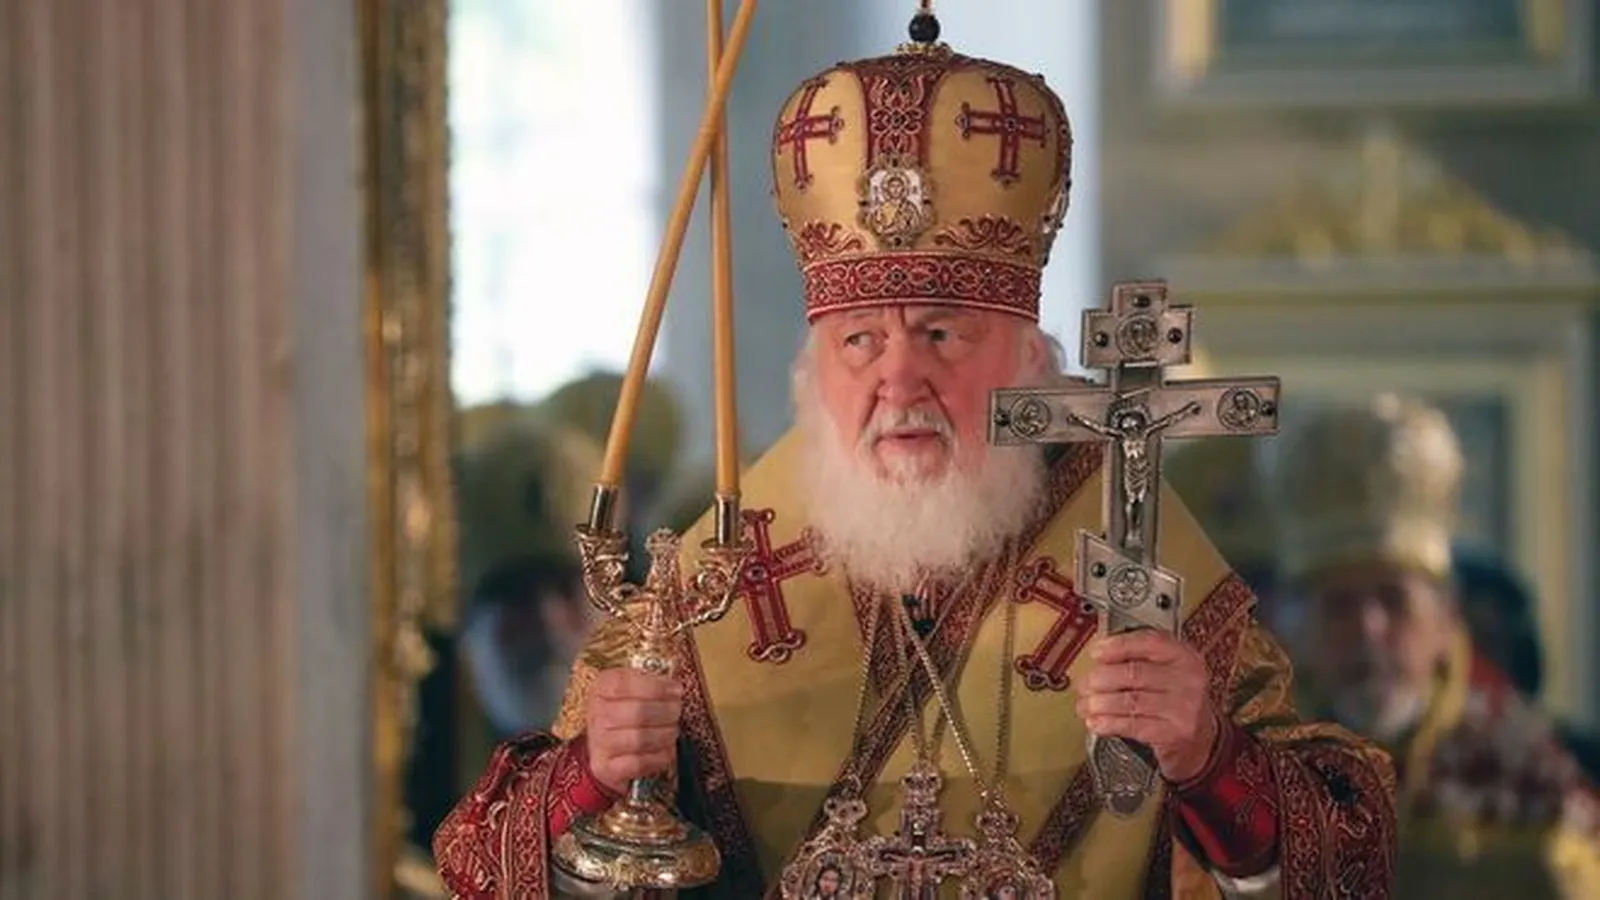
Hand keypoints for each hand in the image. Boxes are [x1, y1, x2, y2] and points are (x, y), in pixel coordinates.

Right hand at [586, 668, 682, 794]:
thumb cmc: (625, 712)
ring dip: (665, 735)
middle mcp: (596, 715)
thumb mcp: (633, 690)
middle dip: (666, 712)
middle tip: (677, 712)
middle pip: (637, 712)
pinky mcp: (605, 767)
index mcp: (601, 688)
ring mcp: (599, 743)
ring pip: (639, 739)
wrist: (607, 747)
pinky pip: (639, 763)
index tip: (676, 690)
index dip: (656, 687)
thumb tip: (675, 688)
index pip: (624, 684)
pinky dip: (659, 756)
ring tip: (673, 730)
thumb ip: (651, 684)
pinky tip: (667, 749)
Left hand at [1075, 630, 1221, 783]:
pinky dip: (1109, 722)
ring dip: (1100, 703)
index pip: (1150, 642)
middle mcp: (1189, 680)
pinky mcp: (1174, 733)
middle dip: (1101, 679)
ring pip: (1131, 700)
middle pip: (1134, 673)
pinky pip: (1133, 724)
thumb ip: (1138, 658)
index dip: (1119, 645)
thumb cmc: (1174, 699)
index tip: (1096, 652)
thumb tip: (1099, 654)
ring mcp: (1184, 708)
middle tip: (1085, 684)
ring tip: (1085, 705)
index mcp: (1185, 657)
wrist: (1199, 739)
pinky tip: (1096, 722)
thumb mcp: (1166, 671)